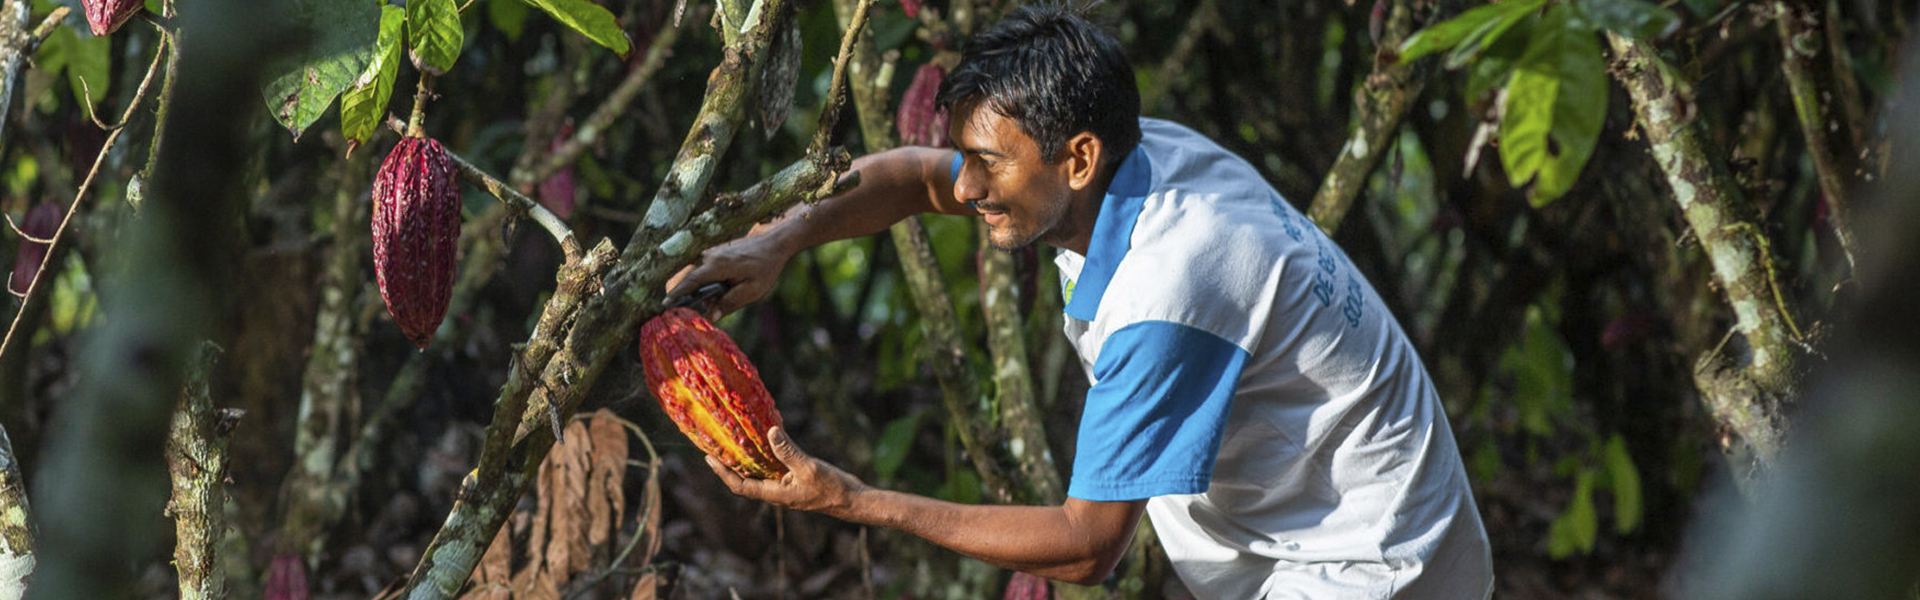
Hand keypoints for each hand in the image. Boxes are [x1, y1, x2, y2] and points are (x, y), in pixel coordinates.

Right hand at [665, 231, 791, 319]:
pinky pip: (703, 269)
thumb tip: (710, 316)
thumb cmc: (765, 267)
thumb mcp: (751, 290)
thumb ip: (729, 303)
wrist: (773, 243)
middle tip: (680, 311)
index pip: (690, 281)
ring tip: (701, 303)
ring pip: (696, 274)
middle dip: (685, 295)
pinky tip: (713, 291)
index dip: (677, 294)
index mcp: (717, 265)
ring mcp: (712, 252)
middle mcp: (710, 256)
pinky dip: (702, 281)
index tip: (665, 304)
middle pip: (690, 278)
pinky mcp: (715, 252)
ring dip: (696, 289)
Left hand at [707, 426, 867, 517]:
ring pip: (760, 472)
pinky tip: (768, 438)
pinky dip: (767, 454)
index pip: (740, 485)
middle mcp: (776, 491)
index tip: (708, 457)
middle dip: (730, 463)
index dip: (722, 472)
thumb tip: (770, 431)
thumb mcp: (808, 467)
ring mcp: (786, 486)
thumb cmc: (831, 488)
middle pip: (745, 479)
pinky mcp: (795, 479)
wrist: (853, 500)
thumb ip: (788, 451)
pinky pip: (775, 466)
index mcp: (775, 493)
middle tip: (716, 445)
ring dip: (747, 458)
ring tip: (735, 439)